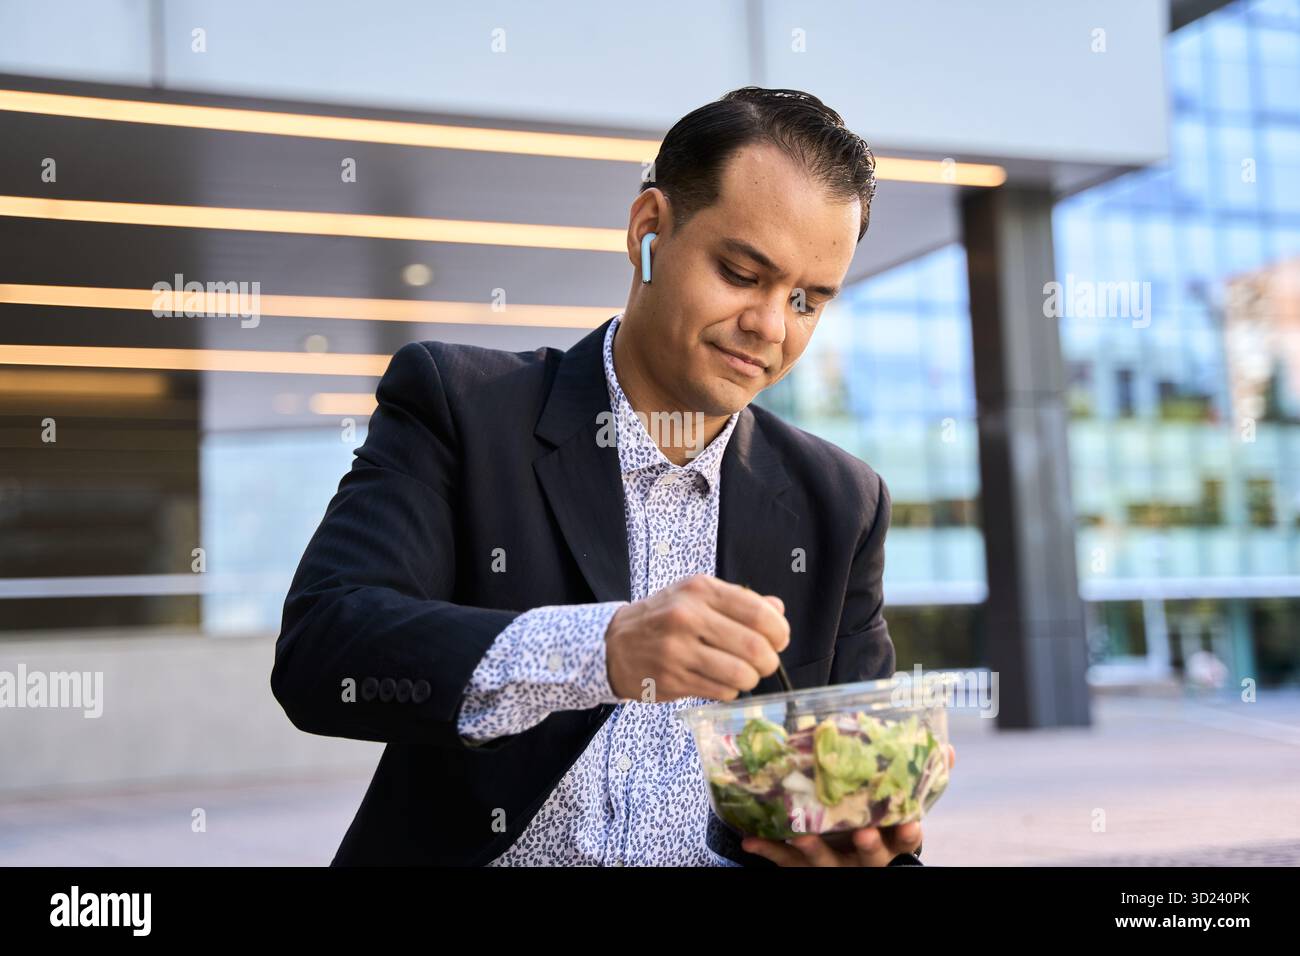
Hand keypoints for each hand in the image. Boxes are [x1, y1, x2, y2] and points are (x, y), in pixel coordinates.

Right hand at [604, 574, 788, 701]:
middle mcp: (687, 617)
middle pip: (755, 648)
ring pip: (741, 675)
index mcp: (699, 590)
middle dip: (769, 661)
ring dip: (751, 679)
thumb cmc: (664, 617)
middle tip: (765, 664)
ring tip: (743, 674)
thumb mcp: (697, 596)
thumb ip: (740, 601)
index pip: (758, 613)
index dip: (779, 631)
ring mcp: (677, 650)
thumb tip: (778, 611)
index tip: (779, 640)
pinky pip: (722, 692)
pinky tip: (719, 681)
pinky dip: (730, 690)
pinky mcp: (672, 679)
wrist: (614, 644)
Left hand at [740, 744, 955, 865]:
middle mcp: (863, 857)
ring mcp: (833, 864)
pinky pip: (785, 861)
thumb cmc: (877, 822)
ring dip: (813, 849)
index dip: (909, 833)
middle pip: (869, 856)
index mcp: (889, 840)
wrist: (850, 861)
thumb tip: (948, 749)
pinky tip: (749, 840)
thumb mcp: (898, 807)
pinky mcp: (803, 866)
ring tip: (801, 835)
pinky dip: (769, 850)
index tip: (912, 823)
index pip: (906, 839)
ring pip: (824, 861)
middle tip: (863, 833)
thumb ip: (923, 779)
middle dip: (867, 845)